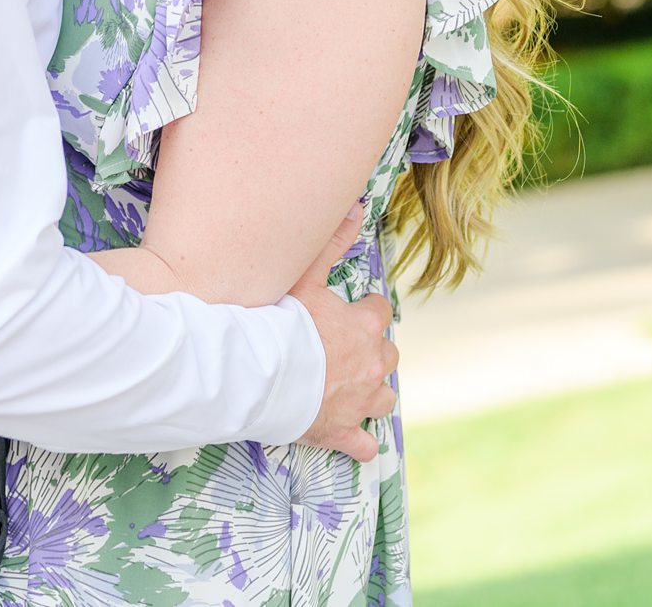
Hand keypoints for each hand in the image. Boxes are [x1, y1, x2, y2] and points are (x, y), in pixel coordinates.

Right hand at [289, 206, 398, 462]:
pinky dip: (361, 445)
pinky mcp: (343, 432)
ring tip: (354, 391)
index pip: (381, 312)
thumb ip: (331, 241)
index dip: (367, 311)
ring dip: (374, 396)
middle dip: (374, 353)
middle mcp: (372, 365)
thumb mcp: (306, 276)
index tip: (353, 311)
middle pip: (388, 356)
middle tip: (348, 351)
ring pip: (385, 401)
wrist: (262, 376)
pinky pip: (363, 446)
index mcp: (365, 327)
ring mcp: (359, 402)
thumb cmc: (282, 323)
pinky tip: (357, 443)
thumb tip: (358, 206)